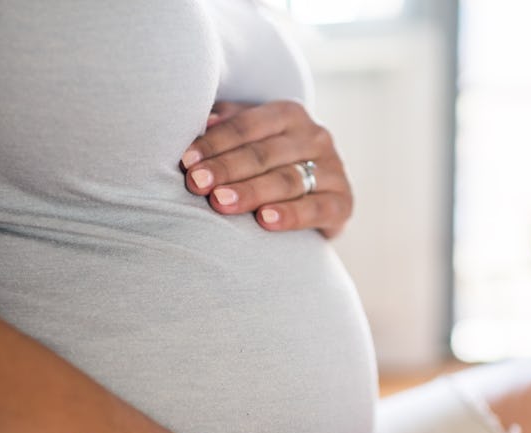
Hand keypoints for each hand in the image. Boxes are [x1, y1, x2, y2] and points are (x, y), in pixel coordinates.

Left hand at [180, 100, 353, 238]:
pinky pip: (317, 209)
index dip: (214, 143)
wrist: (317, 202)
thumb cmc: (270, 168)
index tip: (186, 162)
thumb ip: (227, 128)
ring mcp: (334, 169)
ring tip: (220, 203)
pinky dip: (291, 215)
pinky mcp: (344, 202)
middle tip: (196, 184)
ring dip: (251, 192)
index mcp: (289, 114)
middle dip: (227, 168)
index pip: (247, 126)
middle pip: (264, 153)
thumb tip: (201, 123)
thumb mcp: (251, 142)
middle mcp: (315, 136)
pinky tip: (265, 221)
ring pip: (287, 180)